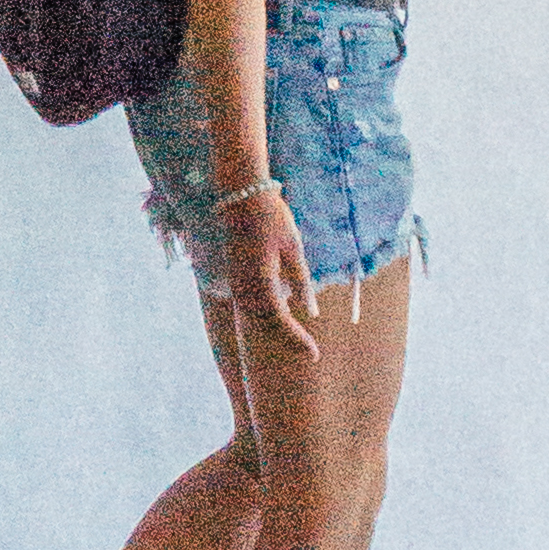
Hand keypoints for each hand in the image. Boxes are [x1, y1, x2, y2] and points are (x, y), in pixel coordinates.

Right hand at [225, 177, 321, 347]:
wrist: (241, 195)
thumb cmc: (272, 218)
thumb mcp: (293, 248)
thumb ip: (301, 281)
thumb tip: (311, 312)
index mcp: (261, 281)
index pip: (280, 322)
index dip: (297, 340)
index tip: (314, 355)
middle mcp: (244, 286)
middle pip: (265, 324)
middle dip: (287, 339)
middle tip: (309, 351)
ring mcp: (236, 281)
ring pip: (255, 317)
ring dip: (275, 328)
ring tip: (296, 338)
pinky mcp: (234, 275)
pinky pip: (249, 304)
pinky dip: (265, 314)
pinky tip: (278, 314)